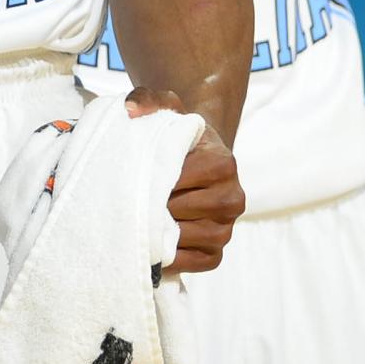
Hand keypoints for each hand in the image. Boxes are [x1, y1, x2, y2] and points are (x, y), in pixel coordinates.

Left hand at [126, 95, 242, 273]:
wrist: (193, 160)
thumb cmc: (175, 137)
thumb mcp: (165, 110)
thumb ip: (146, 100)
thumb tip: (130, 111)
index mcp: (223, 162)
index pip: (181, 178)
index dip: (153, 180)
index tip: (135, 177)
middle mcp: (234, 197)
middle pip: (184, 211)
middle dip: (155, 207)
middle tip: (131, 202)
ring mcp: (227, 227)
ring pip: (190, 238)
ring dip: (162, 233)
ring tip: (140, 222)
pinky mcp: (216, 252)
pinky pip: (194, 263)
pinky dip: (172, 258)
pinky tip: (153, 246)